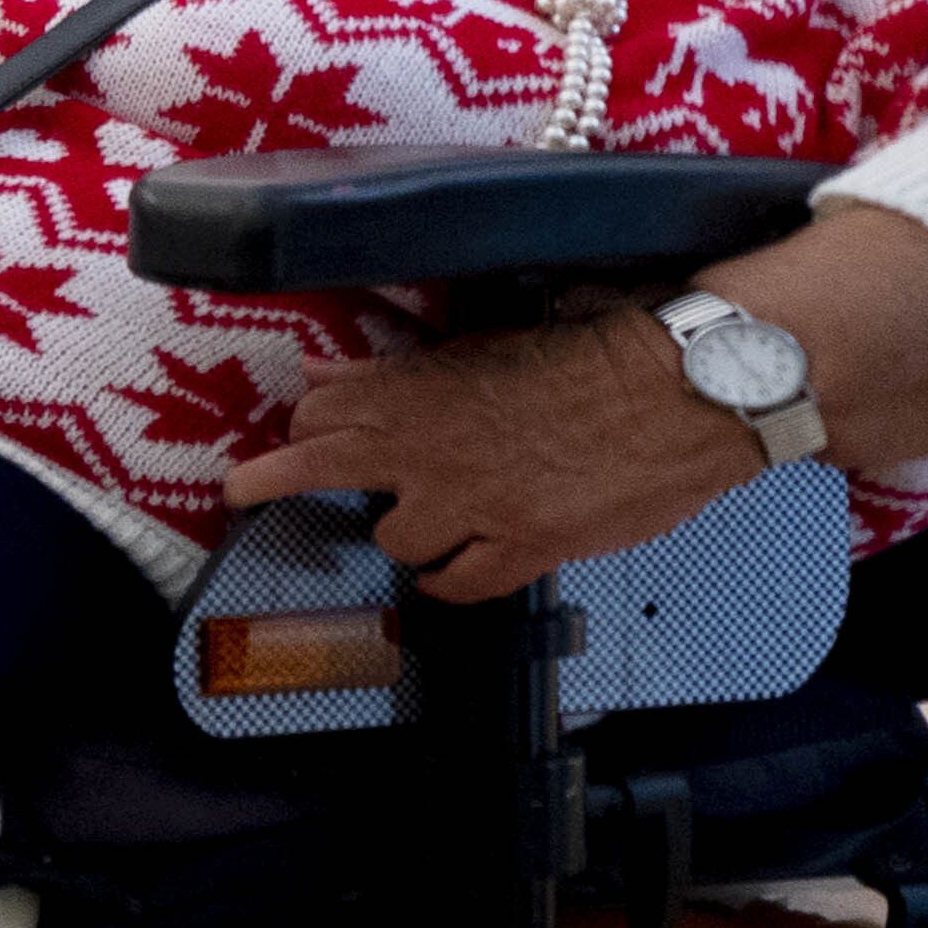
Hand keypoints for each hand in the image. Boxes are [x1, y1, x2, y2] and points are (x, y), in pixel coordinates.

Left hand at [223, 313, 759, 604]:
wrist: (684, 390)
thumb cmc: (600, 350)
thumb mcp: (489, 343)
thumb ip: (405, 369)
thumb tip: (334, 370)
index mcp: (416, 387)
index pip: (320, 411)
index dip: (310, 422)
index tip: (299, 430)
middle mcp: (425, 449)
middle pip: (315, 467)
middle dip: (273, 479)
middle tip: (243, 490)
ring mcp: (470, 504)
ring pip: (394, 538)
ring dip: (405, 530)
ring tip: (426, 519)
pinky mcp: (523, 547)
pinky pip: (459, 584)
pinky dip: (450, 583)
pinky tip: (449, 575)